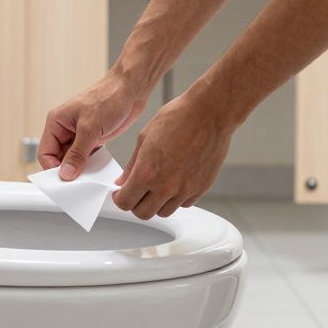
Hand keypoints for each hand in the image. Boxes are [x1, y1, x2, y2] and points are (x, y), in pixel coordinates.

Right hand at [38, 73, 149, 179]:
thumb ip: (77, 153)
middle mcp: (65, 129)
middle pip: (58, 159)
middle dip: (66, 171)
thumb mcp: (90, 128)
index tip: (64, 181)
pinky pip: (86, 157)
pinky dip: (91, 165)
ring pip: (72, 160)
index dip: (52, 169)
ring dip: (80, 169)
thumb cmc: (108, 98)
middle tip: (77, 183)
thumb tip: (66, 173)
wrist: (131, 89)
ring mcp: (79, 134)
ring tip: (89, 177)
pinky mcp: (93, 138)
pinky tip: (98, 170)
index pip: (45, 153)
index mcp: (56, 122)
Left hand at [112, 87, 235, 219]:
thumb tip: (124, 180)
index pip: (125, 202)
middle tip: (135, 193)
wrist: (209, 113)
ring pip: (164, 211)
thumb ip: (133, 164)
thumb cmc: (178, 118)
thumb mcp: (144, 137)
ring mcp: (185, 189)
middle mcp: (166, 186)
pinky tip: (174, 182)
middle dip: (135, 205)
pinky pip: (184, 203)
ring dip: (156, 203)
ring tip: (155, 186)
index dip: (119, 199)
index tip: (120, 194)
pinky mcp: (201, 188)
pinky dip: (177, 198)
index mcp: (146, 173)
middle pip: (143, 213)